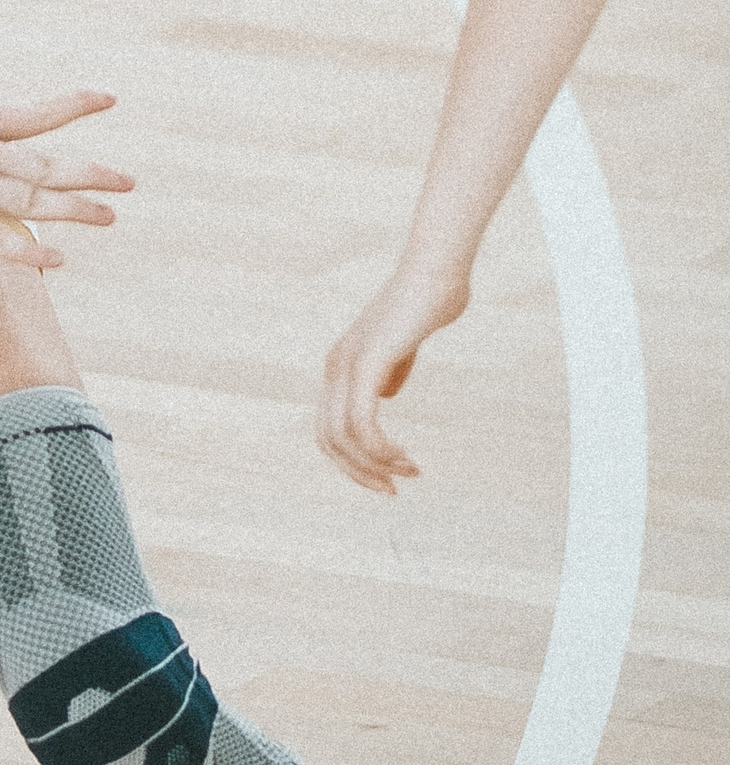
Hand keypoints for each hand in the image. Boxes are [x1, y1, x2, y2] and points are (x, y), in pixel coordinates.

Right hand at [0, 89, 130, 269]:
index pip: (37, 112)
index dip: (75, 106)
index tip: (109, 98)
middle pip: (48, 164)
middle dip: (91, 174)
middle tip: (128, 182)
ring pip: (32, 198)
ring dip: (74, 210)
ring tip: (109, 217)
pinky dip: (29, 249)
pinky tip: (57, 260)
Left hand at [317, 265, 468, 493]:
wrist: (437, 273)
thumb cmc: (427, 303)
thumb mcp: (403, 344)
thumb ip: (392, 368)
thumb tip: (386, 392)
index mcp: (340, 364)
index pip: (329, 429)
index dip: (353, 460)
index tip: (388, 476)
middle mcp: (335, 367)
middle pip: (328, 441)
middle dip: (359, 473)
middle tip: (393, 490)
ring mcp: (347, 364)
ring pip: (342, 438)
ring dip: (375, 465)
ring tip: (408, 474)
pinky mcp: (368, 363)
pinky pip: (362, 423)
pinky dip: (381, 449)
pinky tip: (405, 457)